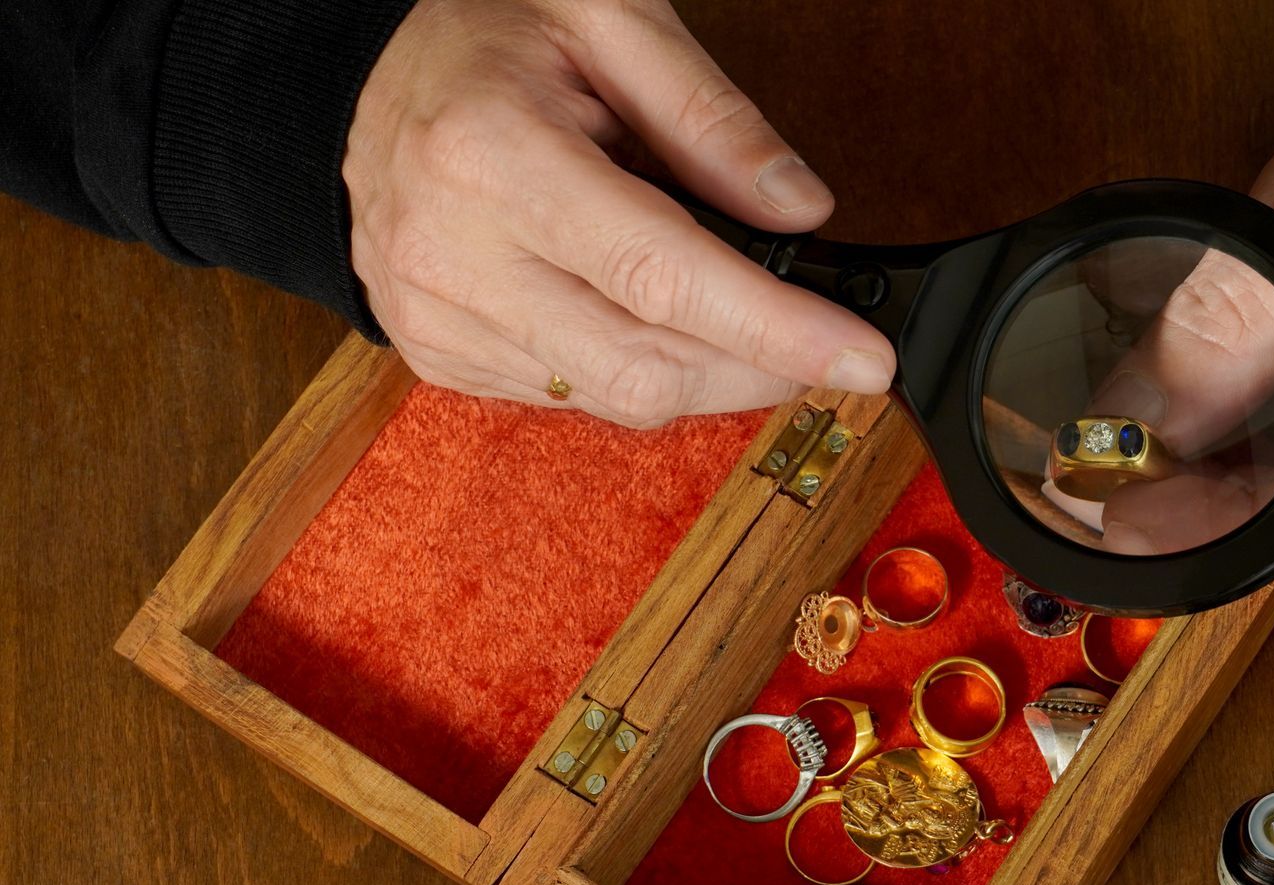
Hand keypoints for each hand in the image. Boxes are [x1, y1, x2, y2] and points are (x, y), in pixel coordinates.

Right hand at [343, 0, 894, 425]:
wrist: (351, 74)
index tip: (863, 358)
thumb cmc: (477, 31)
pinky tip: (641, 310)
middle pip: (648, 367)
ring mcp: (438, 316)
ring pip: (617, 398)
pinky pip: (571, 398)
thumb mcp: (606, 18)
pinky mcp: (438, 355)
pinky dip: (636, 369)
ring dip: (705, 373)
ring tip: (725, 304)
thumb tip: (802, 210)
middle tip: (817, 335)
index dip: (779, 331)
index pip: (666, 279)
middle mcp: (454, 252)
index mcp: (494, 155)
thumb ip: (711, 117)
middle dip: (759, 367)